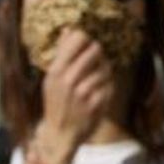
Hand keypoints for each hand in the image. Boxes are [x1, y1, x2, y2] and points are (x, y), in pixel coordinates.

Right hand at [37, 30, 113, 151]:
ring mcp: (83, 92)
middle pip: (94, 50)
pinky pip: (110, 85)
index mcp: (56, 71)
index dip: (86, 37)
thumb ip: (62, 54)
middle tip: (98, 57)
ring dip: (106, 69)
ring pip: (105, 68)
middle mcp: (69, 80)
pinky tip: (103, 89)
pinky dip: (109, 85)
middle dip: (99, 52)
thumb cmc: (57, 102)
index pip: (76, 40)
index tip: (87, 43)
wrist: (60, 134)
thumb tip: (68, 30)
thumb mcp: (52, 78)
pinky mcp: (96, 104)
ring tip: (101, 74)